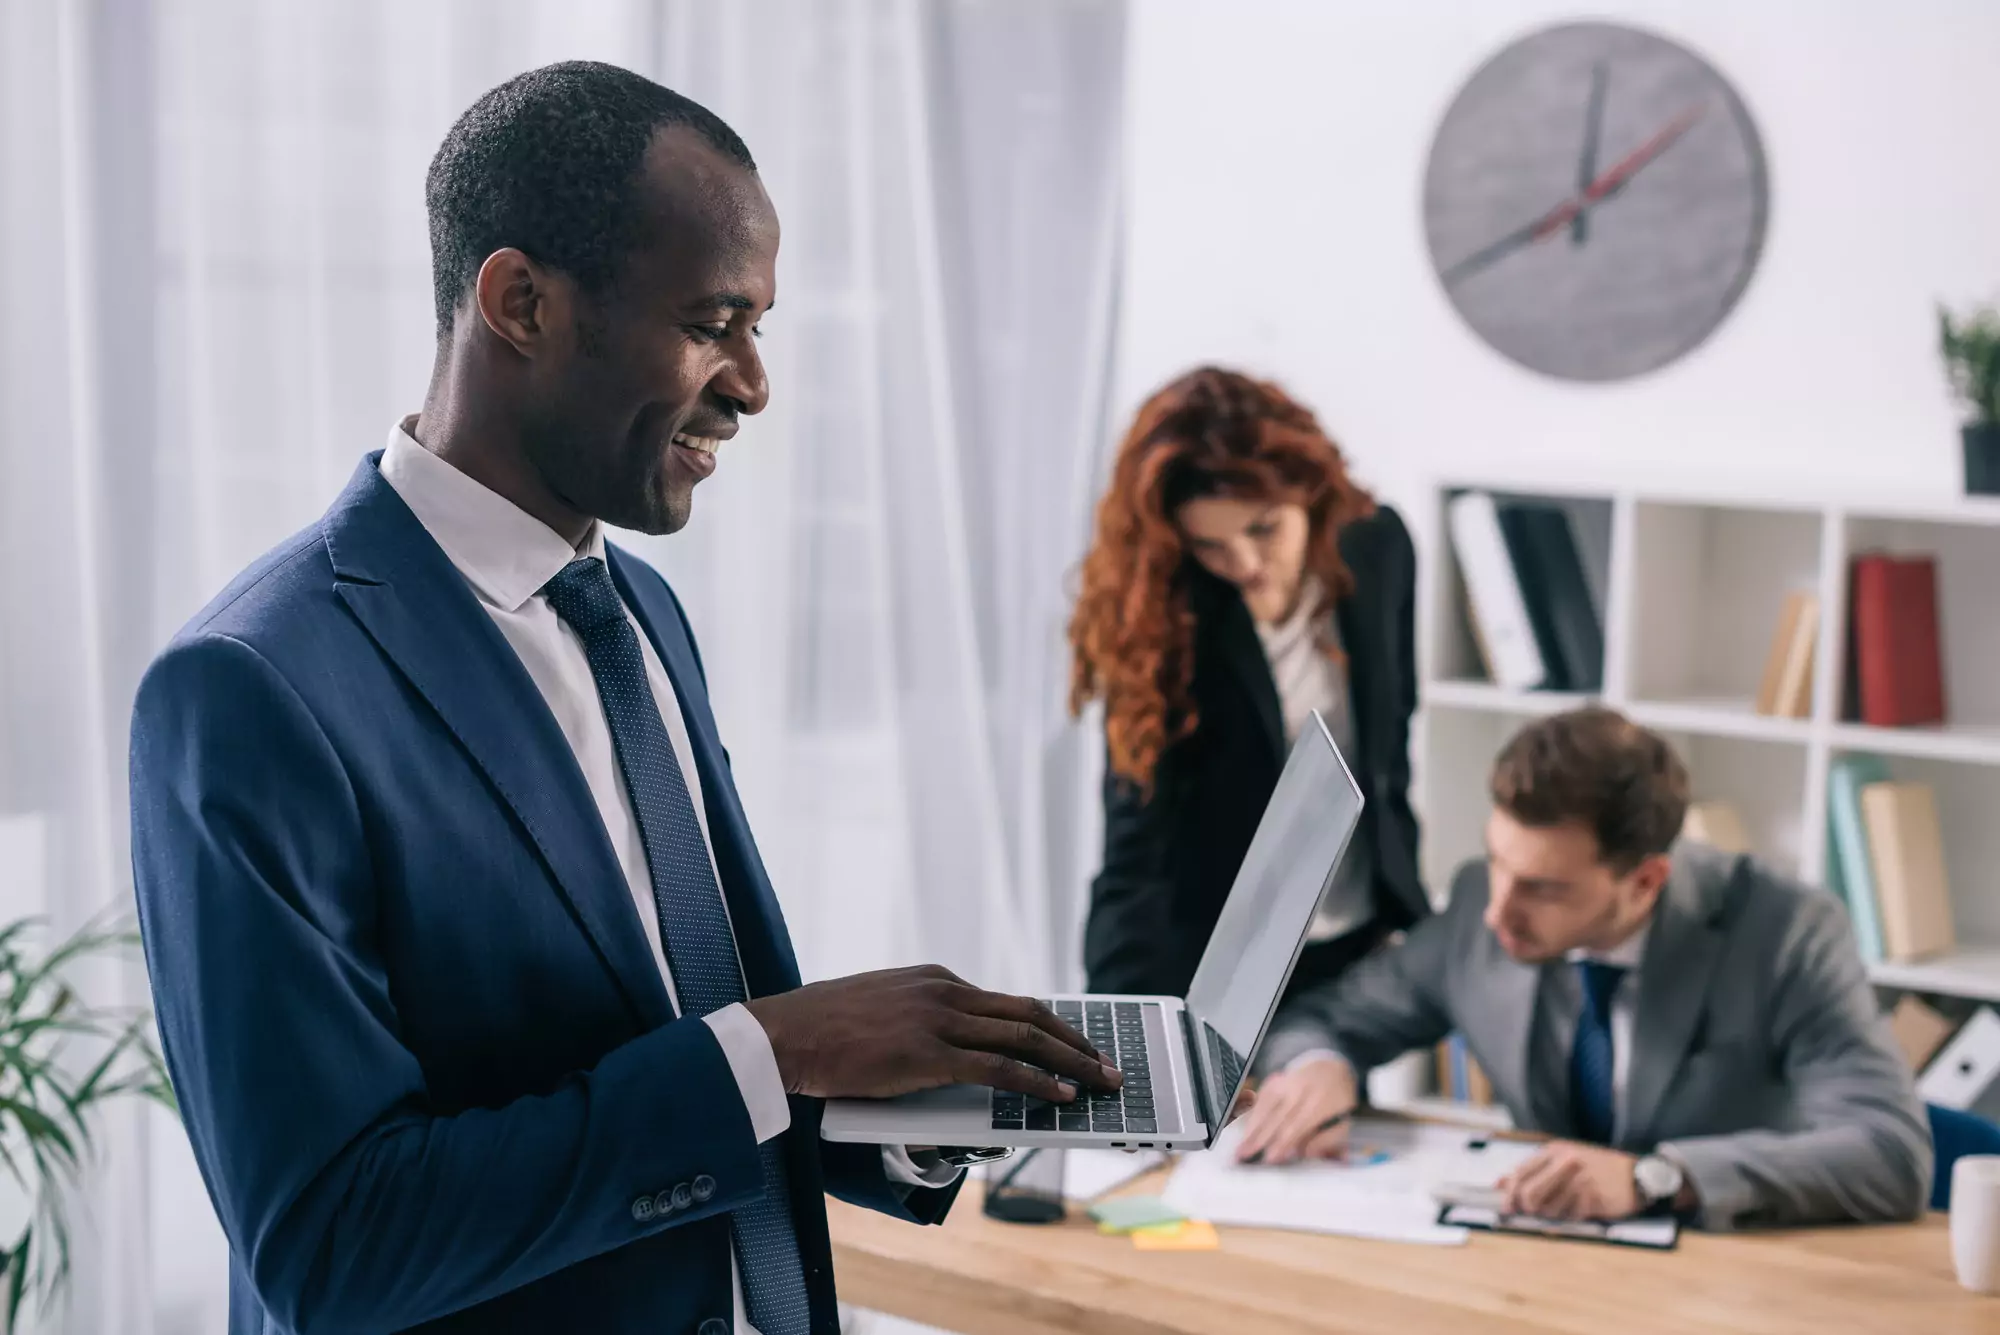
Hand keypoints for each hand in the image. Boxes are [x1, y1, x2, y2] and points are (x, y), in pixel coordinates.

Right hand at [743, 965, 1121, 1103]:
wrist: (782, 1034)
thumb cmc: (821, 1030)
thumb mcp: (882, 1012)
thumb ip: (920, 1023)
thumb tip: (949, 1053)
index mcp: (935, 981)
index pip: (1006, 1001)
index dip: (1048, 1023)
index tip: (1075, 1041)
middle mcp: (944, 991)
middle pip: (1028, 1012)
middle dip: (1074, 1039)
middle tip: (1106, 1061)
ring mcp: (937, 1020)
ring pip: (1023, 1036)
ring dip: (1070, 1061)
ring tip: (1099, 1082)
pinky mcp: (927, 1053)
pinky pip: (997, 1067)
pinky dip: (1036, 1081)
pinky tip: (1060, 1096)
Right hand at [1231, 1057, 1355, 1164]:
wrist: (1329, 1067)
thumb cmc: (1336, 1101)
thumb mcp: (1342, 1121)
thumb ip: (1326, 1140)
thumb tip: (1305, 1154)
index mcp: (1321, 1102)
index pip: (1297, 1125)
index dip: (1282, 1142)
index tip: (1270, 1158)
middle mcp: (1300, 1090)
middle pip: (1277, 1117)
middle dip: (1259, 1138)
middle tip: (1245, 1155)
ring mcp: (1285, 1083)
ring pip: (1265, 1108)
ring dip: (1251, 1130)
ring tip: (1240, 1149)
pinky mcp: (1274, 1081)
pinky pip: (1260, 1101)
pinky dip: (1252, 1118)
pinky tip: (1246, 1134)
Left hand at [1498, 1141, 1639, 1220]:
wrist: (1636, 1175)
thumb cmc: (1596, 1168)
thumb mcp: (1562, 1160)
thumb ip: (1532, 1171)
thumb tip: (1499, 1184)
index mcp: (1553, 1151)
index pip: (1520, 1173)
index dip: (1510, 1193)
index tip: (1507, 1208)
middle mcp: (1563, 1162)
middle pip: (1529, 1193)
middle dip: (1526, 1208)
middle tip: (1533, 1214)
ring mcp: (1578, 1179)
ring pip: (1548, 1209)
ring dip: (1553, 1214)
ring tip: (1568, 1206)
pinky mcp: (1592, 1197)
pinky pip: (1570, 1216)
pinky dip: (1573, 1217)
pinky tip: (1583, 1208)